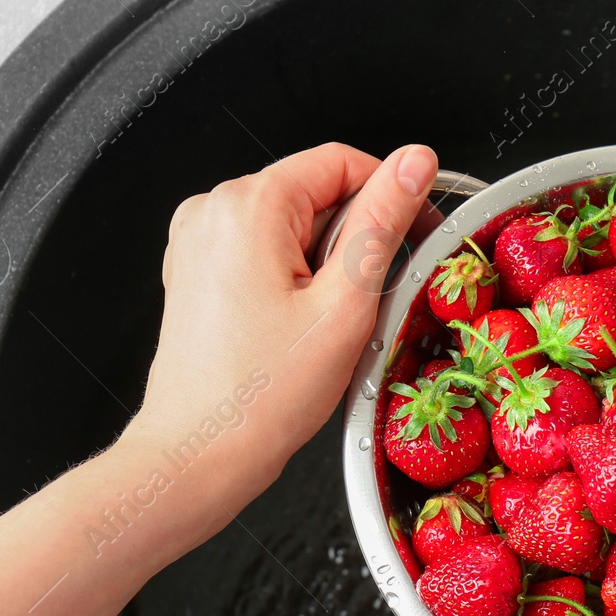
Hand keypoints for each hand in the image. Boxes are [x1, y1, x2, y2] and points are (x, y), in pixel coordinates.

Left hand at [123, 141, 439, 517]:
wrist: (200, 453)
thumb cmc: (262, 396)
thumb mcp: (345, 304)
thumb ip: (383, 222)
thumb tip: (414, 163)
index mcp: (249, 205)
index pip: (342, 162)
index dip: (392, 195)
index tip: (417, 236)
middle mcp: (214, 211)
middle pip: (316, 194)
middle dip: (354, 240)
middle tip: (368, 304)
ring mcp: (199, 242)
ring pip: (293, 227)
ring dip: (326, 267)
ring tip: (327, 326)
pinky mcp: (197, 272)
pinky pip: (264, 253)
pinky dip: (294, 281)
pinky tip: (298, 329)